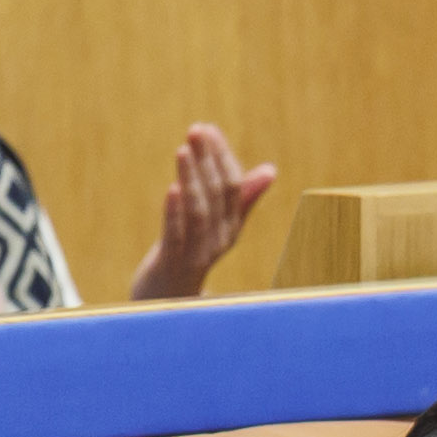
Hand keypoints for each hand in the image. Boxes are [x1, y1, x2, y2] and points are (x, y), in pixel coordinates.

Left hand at [127, 123, 276, 299]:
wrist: (165, 306)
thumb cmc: (189, 259)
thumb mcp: (215, 228)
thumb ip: (241, 200)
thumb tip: (271, 171)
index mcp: (230, 227)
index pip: (233, 186)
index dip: (221, 156)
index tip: (208, 130)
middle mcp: (219, 240)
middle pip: (217, 195)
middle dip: (207, 160)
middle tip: (196, 130)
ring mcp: (197, 255)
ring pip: (199, 212)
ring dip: (192, 178)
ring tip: (183, 150)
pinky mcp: (171, 266)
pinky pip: (176, 237)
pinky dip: (174, 212)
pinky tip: (172, 188)